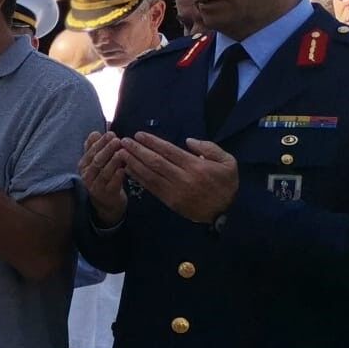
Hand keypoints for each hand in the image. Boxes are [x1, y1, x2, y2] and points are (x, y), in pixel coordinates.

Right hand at [79, 131, 128, 226]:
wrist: (106, 202)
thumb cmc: (103, 176)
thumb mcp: (97, 161)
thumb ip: (96, 146)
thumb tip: (99, 130)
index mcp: (84, 165)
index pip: (91, 151)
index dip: (101, 142)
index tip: (111, 133)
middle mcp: (87, 175)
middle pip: (97, 160)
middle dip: (107, 149)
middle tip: (117, 140)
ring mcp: (96, 186)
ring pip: (104, 172)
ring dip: (113, 161)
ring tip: (122, 152)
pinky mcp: (107, 194)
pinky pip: (112, 184)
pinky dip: (118, 176)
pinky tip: (124, 169)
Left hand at [119, 132, 238, 223]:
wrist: (224, 212)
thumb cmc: (226, 184)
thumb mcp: (228, 162)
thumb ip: (209, 148)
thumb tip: (188, 141)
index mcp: (196, 166)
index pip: (169, 151)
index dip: (152, 142)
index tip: (139, 135)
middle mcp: (183, 178)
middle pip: (155, 162)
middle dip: (137, 150)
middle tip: (123, 141)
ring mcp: (174, 190)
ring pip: (149, 174)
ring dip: (133, 163)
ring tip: (120, 153)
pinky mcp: (169, 201)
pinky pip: (150, 187)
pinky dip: (138, 177)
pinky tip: (128, 169)